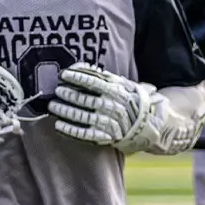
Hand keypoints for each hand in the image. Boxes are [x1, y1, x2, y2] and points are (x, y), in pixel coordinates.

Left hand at [49, 63, 199, 154]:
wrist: (150, 124)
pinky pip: (86, 134)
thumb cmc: (133, 100)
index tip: (64, 74)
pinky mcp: (107, 137)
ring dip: (66, 111)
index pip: (95, 81)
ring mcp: (110, 122)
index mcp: (118, 90)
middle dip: (69, 94)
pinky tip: (59, 125)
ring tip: (54, 106)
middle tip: (57, 91)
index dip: (78, 77)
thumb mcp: (125, 84)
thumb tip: (82, 67)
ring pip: (83, 116)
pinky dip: (71, 130)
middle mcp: (113, 106)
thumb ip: (105, 77)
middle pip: (86, 99)